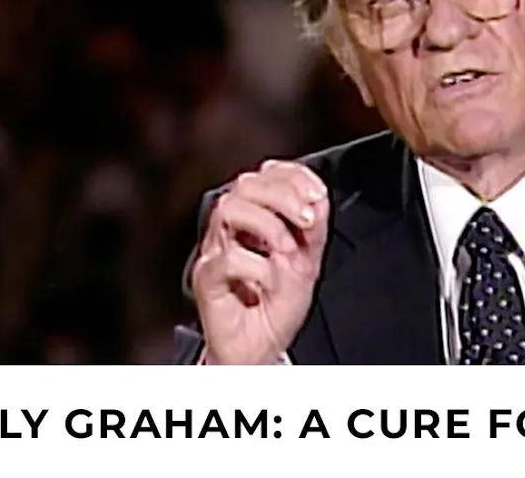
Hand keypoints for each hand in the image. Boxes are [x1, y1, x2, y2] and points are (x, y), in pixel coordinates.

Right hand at [191, 160, 329, 363]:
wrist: (260, 349)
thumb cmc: (277, 305)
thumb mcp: (308, 262)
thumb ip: (313, 230)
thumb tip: (317, 199)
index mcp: (255, 217)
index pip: (266, 175)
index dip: (292, 176)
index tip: (318, 194)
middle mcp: (231, 229)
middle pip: (245, 184)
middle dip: (283, 195)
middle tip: (308, 220)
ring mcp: (216, 251)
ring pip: (229, 209)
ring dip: (269, 226)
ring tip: (288, 252)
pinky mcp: (206, 279)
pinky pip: (226, 258)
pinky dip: (257, 267)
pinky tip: (270, 282)